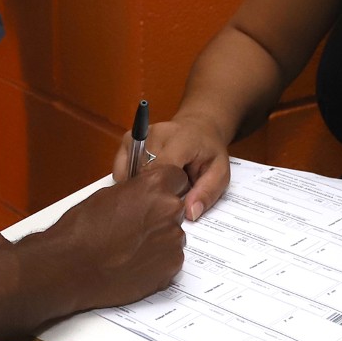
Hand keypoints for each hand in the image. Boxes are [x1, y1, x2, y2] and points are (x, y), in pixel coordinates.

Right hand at [44, 164, 189, 308]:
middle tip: (137, 228)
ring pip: (172, 236)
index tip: (158, 195)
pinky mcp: (171, 267)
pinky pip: (170, 259)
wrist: (72, 267)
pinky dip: (157, 261)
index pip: (178, 178)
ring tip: (130, 249)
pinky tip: (134, 263)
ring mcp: (173, 240)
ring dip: (158, 240)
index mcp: (155, 186)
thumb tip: (139, 196)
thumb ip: (133, 193)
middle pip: (175, 209)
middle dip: (160, 216)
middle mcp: (169, 210)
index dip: (166, 188)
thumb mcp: (106, 196)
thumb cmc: (81, 231)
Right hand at [113, 113, 229, 221]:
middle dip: (150, 193)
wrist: (198, 127)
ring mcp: (140, 135)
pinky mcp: (128, 140)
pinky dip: (130, 180)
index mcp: (181, 140)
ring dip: (139, 187)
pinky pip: (121, 168)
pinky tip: (145, 184)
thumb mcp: (220, 172)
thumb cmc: (208, 151)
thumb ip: (207, 192)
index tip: (166, 209)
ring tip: (155, 191)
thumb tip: (190, 213)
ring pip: (129, 173)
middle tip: (162, 203)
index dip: (161, 194)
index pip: (160, 171)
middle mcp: (156, 134)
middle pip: (141, 174)